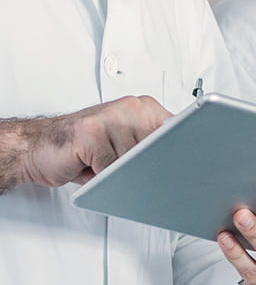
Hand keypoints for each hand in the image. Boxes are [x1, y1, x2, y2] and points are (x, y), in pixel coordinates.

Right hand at [7, 96, 169, 188]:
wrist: (38, 146)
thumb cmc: (84, 148)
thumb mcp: (126, 147)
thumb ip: (153, 151)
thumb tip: (184, 168)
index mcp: (144, 109)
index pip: (179, 135)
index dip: (180, 157)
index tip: (188, 167)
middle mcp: (131, 108)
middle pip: (159, 154)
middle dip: (143, 170)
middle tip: (121, 167)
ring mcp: (112, 117)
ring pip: (136, 164)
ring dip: (118, 175)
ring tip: (100, 164)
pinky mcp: (93, 133)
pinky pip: (113, 170)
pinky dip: (101, 177)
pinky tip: (88, 165)